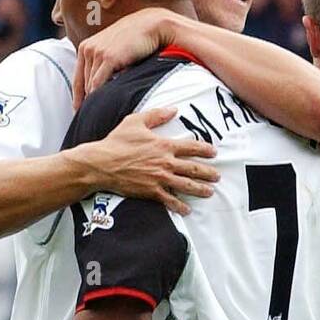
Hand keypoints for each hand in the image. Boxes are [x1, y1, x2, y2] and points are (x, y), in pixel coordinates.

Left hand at [73, 8, 175, 107]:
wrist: (150, 26)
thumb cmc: (135, 39)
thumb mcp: (113, 49)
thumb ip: (104, 63)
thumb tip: (101, 85)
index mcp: (85, 47)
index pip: (77, 79)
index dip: (77, 97)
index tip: (78, 111)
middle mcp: (88, 49)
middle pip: (83, 84)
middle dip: (85, 102)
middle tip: (88, 119)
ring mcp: (97, 53)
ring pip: (90, 85)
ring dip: (94, 101)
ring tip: (97, 117)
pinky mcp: (108, 58)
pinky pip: (98, 83)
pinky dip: (99, 96)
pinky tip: (103, 107)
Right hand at [77, 107, 218, 215]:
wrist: (102, 163)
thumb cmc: (117, 141)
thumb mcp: (136, 121)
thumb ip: (157, 115)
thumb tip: (174, 109)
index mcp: (164, 145)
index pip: (191, 147)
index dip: (205, 150)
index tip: (214, 153)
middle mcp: (165, 162)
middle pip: (194, 168)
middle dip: (208, 173)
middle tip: (218, 176)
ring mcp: (160, 178)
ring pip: (186, 185)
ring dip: (200, 189)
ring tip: (210, 192)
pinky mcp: (151, 191)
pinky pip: (170, 200)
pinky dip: (180, 206)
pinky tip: (187, 209)